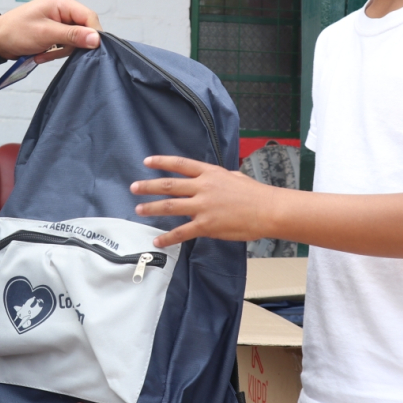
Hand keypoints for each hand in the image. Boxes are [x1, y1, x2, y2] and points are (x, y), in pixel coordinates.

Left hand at [0, 0, 100, 77]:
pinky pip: (64, 43)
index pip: (88, 16)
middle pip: (83, 28)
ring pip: (74, 39)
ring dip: (61, 50)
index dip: (93, 33)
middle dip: (72, 44)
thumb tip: (96, 38)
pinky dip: (55, 52)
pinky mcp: (53, 30)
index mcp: (61, 2)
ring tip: (44, 53)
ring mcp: (57, 20)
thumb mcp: (46, 34)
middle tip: (55, 52)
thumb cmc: (15, 32)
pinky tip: (42, 54)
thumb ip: (72, 36)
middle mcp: (61, 8)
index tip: (92, 49)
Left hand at [130, 155, 278, 246]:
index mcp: (210, 173)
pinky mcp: (206, 225)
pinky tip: (157, 240)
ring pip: (170, 206)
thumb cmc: (255, 194)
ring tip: (139, 209)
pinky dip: (168, 237)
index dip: (162, 162)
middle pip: (169, 185)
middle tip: (134, 187)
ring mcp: (203, 206)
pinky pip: (182, 232)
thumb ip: (217, 178)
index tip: (147, 161)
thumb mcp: (234, 177)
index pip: (180, 164)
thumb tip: (208, 179)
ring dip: (152, 208)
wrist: (268, 210)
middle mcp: (203, 187)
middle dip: (148, 186)